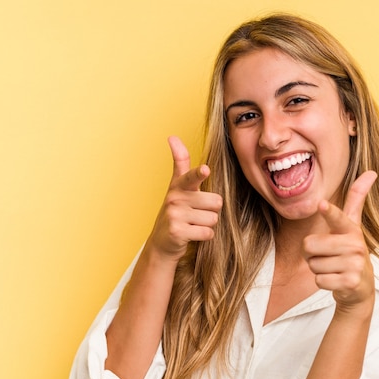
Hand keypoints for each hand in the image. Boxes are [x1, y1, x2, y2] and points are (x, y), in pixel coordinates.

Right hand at [147, 136, 222, 260]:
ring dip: (207, 224)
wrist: (161, 243)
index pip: (190, 176)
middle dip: (212, 210)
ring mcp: (175, 215)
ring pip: (213, 218)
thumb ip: (180, 162)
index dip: (199, 174)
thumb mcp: (177, 186)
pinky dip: (204, 236)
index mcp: (179, 185)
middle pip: (216, 201)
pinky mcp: (178, 232)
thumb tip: (172, 136)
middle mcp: (175, 198)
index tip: (205, 170)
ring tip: (193, 224)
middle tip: (197, 214)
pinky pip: (208, 232)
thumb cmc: (176, 211)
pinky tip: (192, 234)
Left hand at [302, 171, 377, 314]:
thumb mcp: (353, 226)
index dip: (329, 212)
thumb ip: (356, 199)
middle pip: (309, 245)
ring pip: (313, 264)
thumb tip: (371, 172)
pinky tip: (336, 280)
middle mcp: (355, 245)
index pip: (338, 218)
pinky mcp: (351, 282)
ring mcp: (355, 265)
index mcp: (351, 230)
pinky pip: (319, 280)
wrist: (361, 288)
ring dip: (318, 269)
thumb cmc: (350, 252)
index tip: (322, 204)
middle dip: (312, 254)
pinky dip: (323, 282)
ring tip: (334, 268)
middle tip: (328, 256)